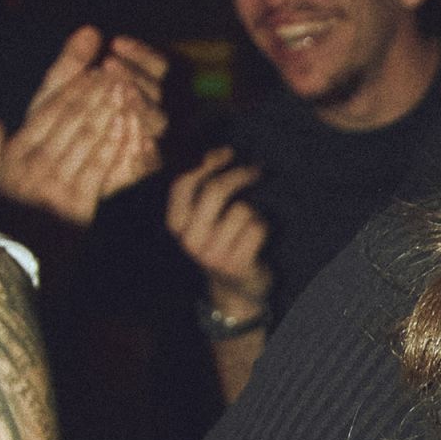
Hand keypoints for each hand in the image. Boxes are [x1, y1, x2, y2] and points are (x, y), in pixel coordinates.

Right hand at [0, 26, 165, 224]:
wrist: (2, 269)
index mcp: (14, 150)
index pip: (46, 101)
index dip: (71, 70)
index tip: (90, 48)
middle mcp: (34, 161)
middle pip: (70, 114)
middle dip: (96, 86)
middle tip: (118, 63)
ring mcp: (55, 182)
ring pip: (87, 136)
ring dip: (110, 110)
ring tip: (129, 85)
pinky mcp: (76, 206)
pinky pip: (100, 169)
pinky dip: (118, 147)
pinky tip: (133, 128)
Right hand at [166, 145, 270, 311]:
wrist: (236, 288)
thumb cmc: (223, 240)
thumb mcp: (204, 217)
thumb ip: (204, 187)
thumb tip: (221, 151)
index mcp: (176, 223)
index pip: (184, 182)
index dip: (208, 162)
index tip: (229, 152)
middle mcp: (189, 239)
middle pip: (215, 191)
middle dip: (240, 175)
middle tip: (256, 170)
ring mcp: (211, 254)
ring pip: (242, 209)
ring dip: (254, 209)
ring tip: (252, 219)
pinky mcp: (236, 264)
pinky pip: (258, 227)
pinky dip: (264, 227)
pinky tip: (258, 238)